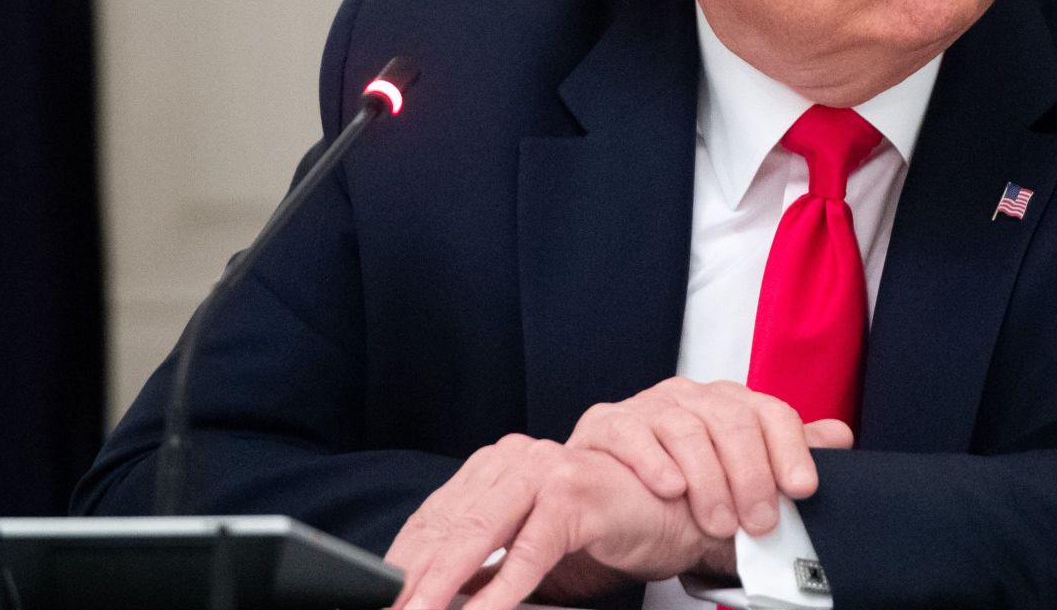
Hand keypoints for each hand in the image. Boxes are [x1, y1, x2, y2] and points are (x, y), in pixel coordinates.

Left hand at [386, 434, 713, 609]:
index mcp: (496, 467)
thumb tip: (432, 594)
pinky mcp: (574, 495)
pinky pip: (528, 552)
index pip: (434, 518)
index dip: (402, 563)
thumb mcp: (529, 552)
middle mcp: (515, 460)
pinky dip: (501, 592)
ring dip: (443, 587)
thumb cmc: (603, 532)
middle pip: (447, 527)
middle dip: (413, 580)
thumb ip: (483, 565)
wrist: (676, 515)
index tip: (380, 596)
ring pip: (478, 537)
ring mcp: (545, 472)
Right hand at [567, 377, 853, 539]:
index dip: (790, 449)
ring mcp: (647, 407)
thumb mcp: (739, 478)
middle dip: (751, 476)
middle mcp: (690, 397)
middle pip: (730, 421)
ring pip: (685, 428)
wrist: (611, 506)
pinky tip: (671, 488)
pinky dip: (654, 462)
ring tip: (718, 521)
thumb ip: (784, 455)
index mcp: (728, 403)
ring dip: (707, 480)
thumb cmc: (680, 492)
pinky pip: (632, 434)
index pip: (769, 412)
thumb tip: (839, 437)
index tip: (802, 488)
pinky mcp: (606, 424)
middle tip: (759, 521)